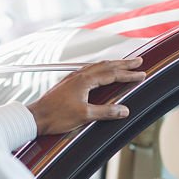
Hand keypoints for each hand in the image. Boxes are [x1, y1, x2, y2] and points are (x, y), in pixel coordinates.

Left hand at [26, 58, 145, 134]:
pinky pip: (89, 70)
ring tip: (123, 63)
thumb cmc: (57, 116)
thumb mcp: (85, 116)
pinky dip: (101, 69)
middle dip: (124, 63)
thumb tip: (124, 110)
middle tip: (138, 61)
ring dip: (112, 64)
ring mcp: (73, 77)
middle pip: (106, 65)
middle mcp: (80, 75)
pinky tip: (101, 72)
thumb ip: (106, 112)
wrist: (36, 117)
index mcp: (85, 80)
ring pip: (97, 66)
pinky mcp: (69, 83)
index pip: (112, 74)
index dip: (128, 74)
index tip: (142, 74)